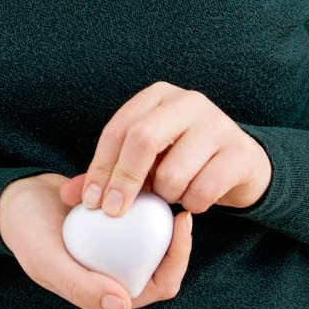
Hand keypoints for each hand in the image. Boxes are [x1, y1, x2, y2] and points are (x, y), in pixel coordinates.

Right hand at [0, 173, 193, 308]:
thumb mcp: (47, 260)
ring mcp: (118, 244)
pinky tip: (118, 173)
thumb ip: (80, 286)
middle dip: (173, 228)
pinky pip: (136, 204)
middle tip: (176, 197)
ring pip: (154, 228)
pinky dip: (129, 187)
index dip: (178, 258)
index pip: (160, 283)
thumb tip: (123, 306)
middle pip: (164, 255)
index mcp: (109, 290)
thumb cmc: (26, 232)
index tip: (182, 222)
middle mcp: (118, 269)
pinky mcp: (116, 219)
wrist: (14, 198)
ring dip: (149, 202)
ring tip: (139, 178)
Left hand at [57, 82, 272, 219]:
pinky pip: (203, 190)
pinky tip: (192, 200)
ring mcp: (217, 124)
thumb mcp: (144, 162)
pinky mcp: (239, 152)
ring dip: (164, 195)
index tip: (89, 203)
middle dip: (123, 180)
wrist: (240, 164)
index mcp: (158, 96)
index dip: (99, 167)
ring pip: (174, 171)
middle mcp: (188, 102)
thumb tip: (68, 197)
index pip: (118, 129)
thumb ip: (108, 174)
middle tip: (114, 212)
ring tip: (168, 196)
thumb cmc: (181, 160)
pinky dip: (191, 204)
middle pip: (143, 139)